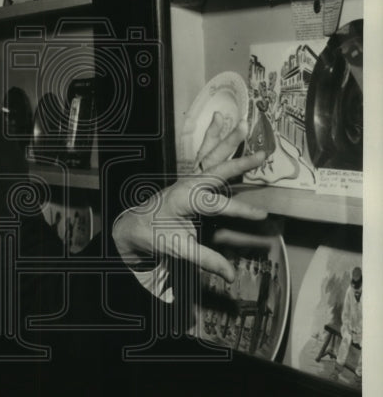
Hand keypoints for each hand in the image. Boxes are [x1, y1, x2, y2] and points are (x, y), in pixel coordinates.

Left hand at [112, 115, 266, 283]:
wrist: (134, 226)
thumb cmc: (154, 236)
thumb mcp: (178, 250)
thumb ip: (206, 260)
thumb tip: (231, 275)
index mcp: (183, 201)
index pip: (216, 204)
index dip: (240, 209)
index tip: (262, 214)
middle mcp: (185, 184)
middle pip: (215, 169)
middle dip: (238, 162)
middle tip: (262, 154)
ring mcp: (187, 177)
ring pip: (209, 154)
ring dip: (226, 138)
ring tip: (242, 121)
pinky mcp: (189, 176)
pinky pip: (204, 154)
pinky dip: (214, 137)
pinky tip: (221, 120)